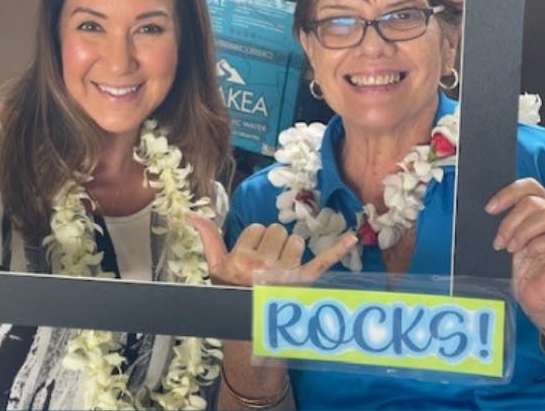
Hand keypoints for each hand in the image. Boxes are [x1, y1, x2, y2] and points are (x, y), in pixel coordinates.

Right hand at [189, 215, 356, 286]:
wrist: (251, 331)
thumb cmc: (231, 297)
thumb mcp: (215, 270)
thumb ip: (208, 240)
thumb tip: (192, 214)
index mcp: (240, 261)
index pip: (255, 228)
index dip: (254, 240)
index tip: (251, 256)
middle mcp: (263, 267)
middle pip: (276, 231)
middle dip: (273, 243)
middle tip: (266, 263)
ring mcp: (286, 276)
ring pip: (296, 241)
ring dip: (291, 250)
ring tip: (282, 268)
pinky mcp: (305, 284)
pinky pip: (324, 261)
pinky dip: (338, 249)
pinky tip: (352, 237)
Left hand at [486, 178, 544, 331]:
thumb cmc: (532, 276)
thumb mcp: (515, 244)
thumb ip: (512, 224)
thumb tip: (492, 208)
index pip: (532, 187)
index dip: (509, 193)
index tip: (490, 208)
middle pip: (535, 202)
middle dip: (510, 221)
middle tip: (501, 242)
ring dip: (521, 232)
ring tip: (512, 249)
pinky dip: (536, 246)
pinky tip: (527, 256)